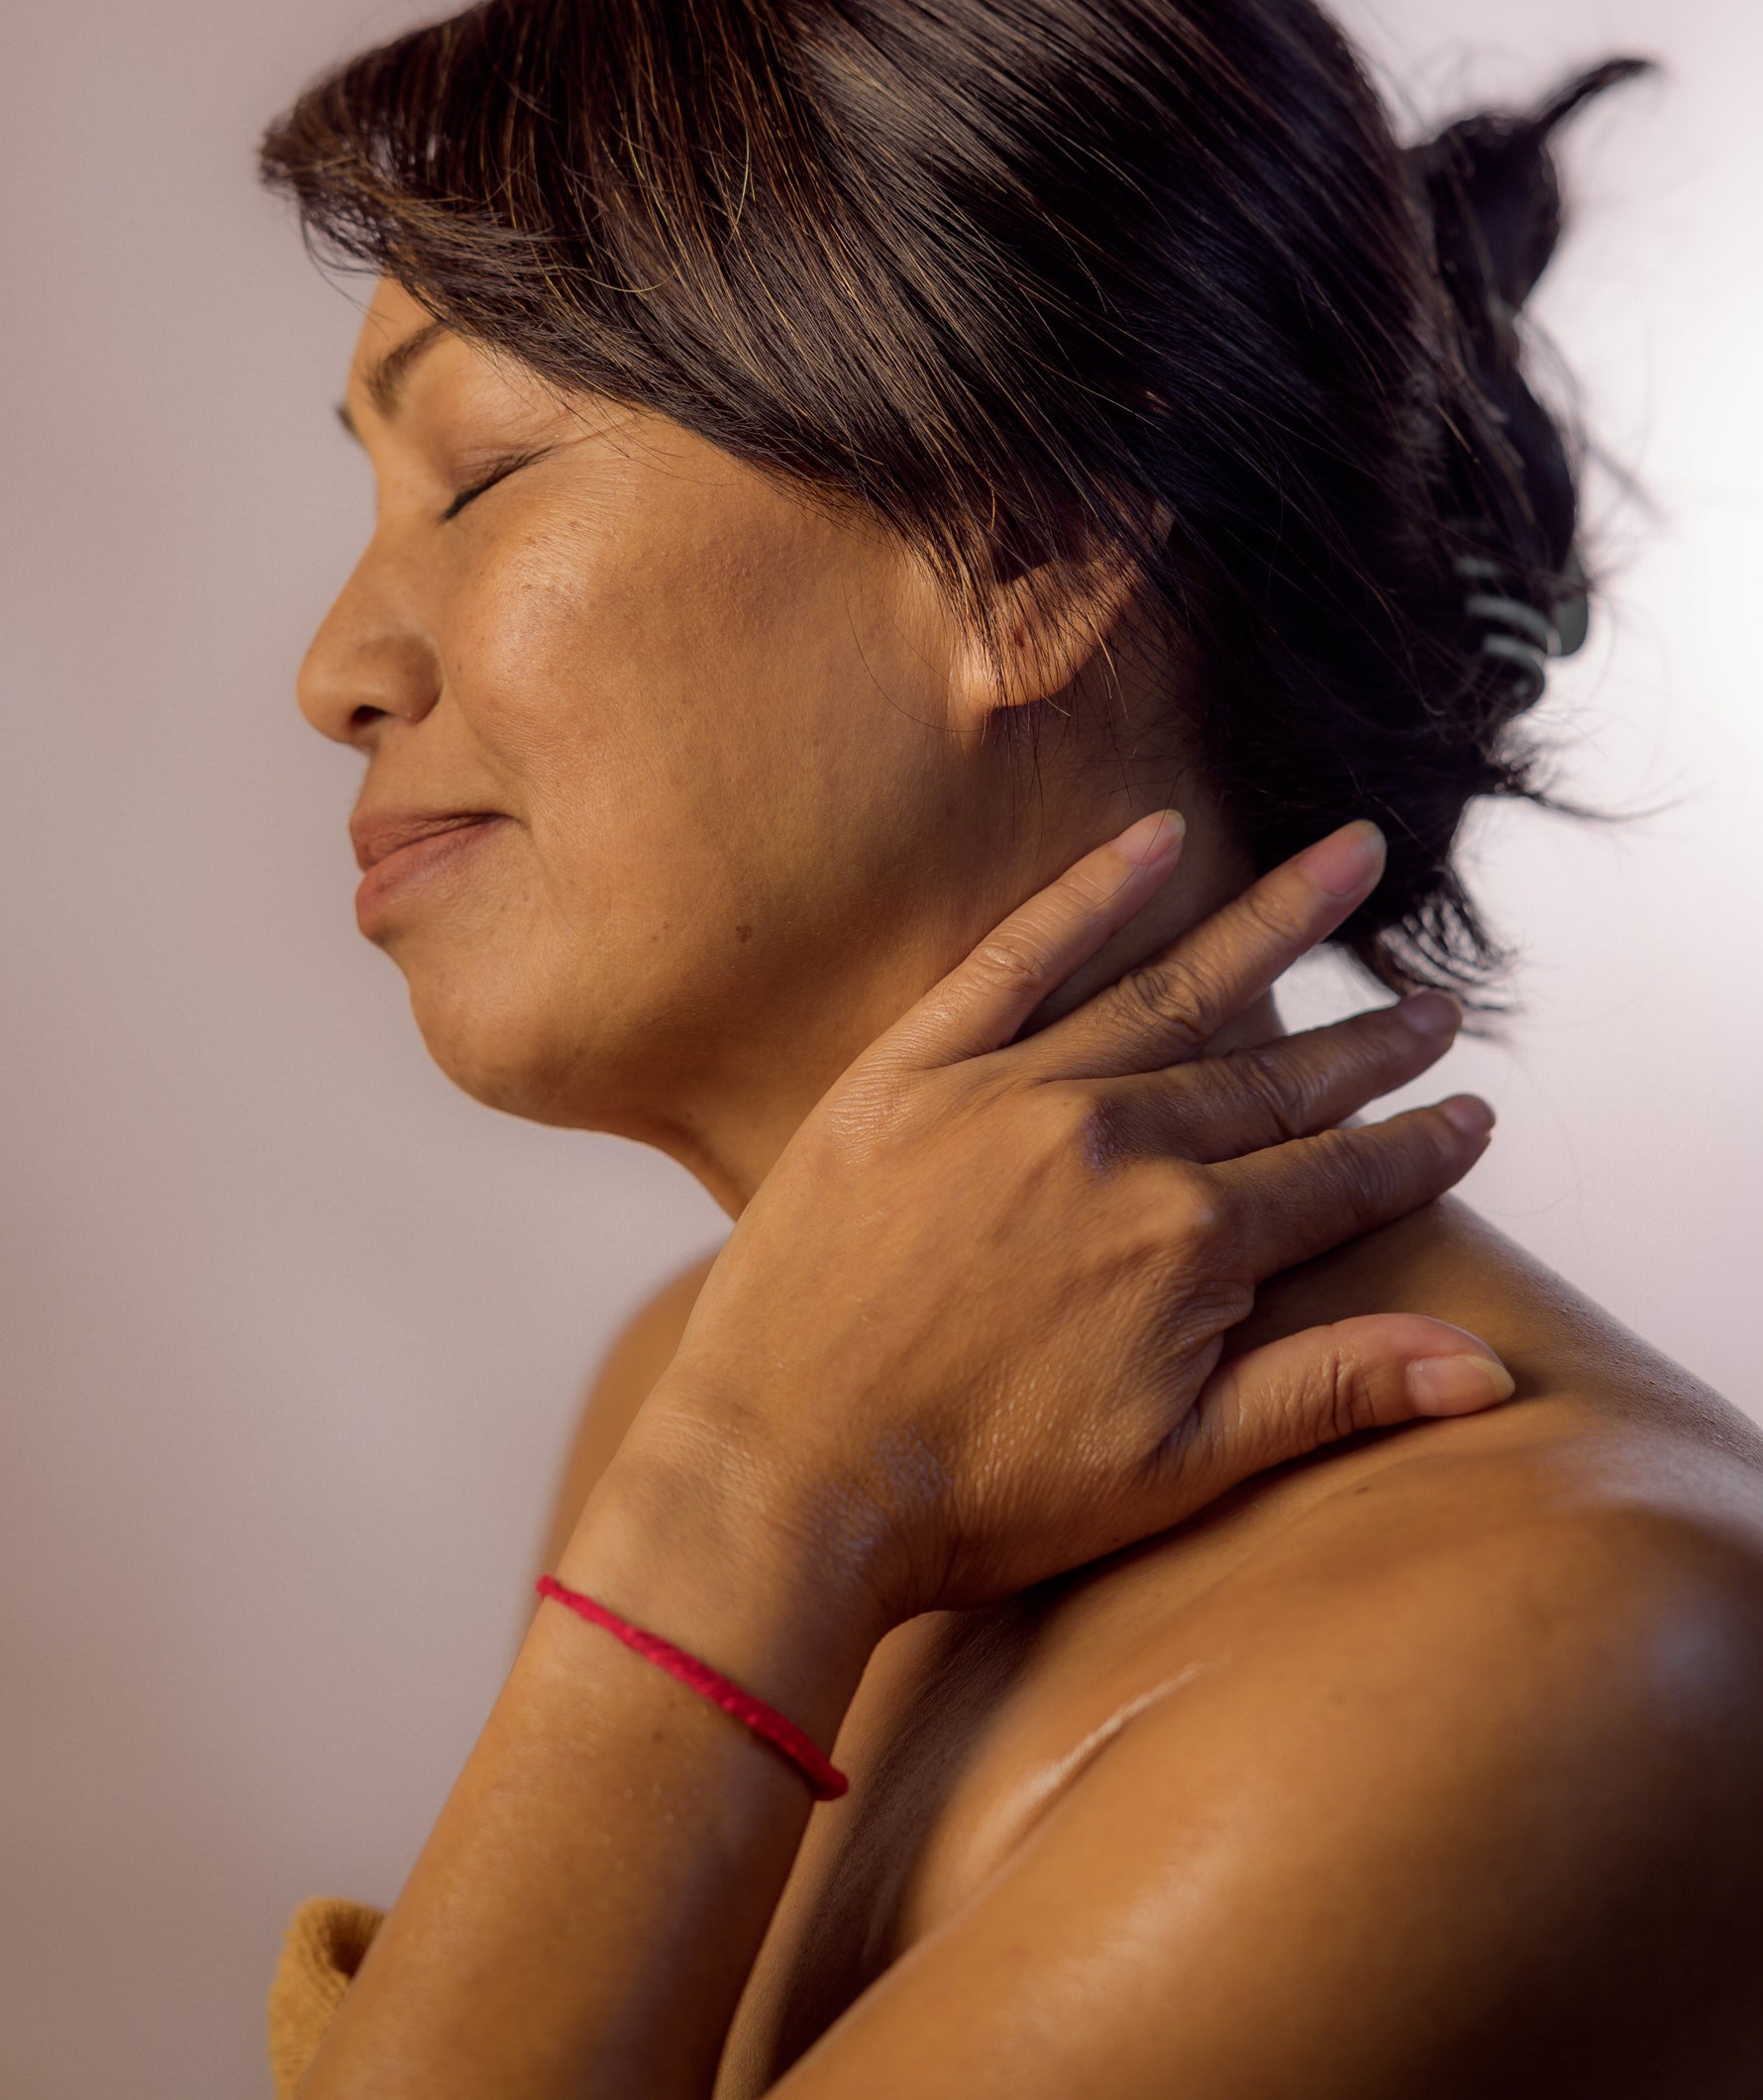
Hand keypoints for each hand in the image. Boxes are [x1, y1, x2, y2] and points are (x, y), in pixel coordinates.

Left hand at [627, 814, 1506, 1641]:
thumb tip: (1488, 1368)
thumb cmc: (977, 1500)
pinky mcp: (908, 1071)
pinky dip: (1089, 893)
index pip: (1336, 1177)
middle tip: (1438, 1002)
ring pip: (1168, 989)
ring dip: (1269, 924)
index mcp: (1186, 1242)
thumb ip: (1333, 1392)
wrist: (777, 1478)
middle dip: (1366, 1042)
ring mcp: (1007, 1094)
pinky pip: (1014, 957)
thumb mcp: (1178, 1467)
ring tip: (1346, 859)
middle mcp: (1113, 1142)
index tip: (1473, 1111)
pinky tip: (1152, 836)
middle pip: (1271, 1075)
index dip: (1415, 1149)